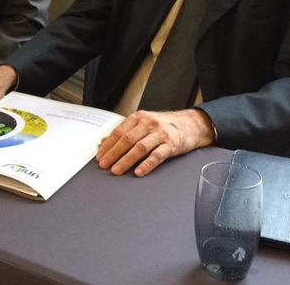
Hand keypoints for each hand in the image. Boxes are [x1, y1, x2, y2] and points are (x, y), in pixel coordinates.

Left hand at [96, 108, 214, 176]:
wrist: (190, 125)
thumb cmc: (163, 126)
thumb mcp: (142, 124)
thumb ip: (124, 132)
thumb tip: (103, 143)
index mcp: (139, 118)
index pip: (119, 132)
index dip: (108, 145)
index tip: (100, 156)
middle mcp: (149, 124)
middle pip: (127, 140)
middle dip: (114, 153)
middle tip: (104, 165)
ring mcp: (160, 134)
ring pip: (140, 147)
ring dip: (126, 160)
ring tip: (117, 170)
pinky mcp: (171, 145)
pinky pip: (157, 155)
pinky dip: (147, 164)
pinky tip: (138, 172)